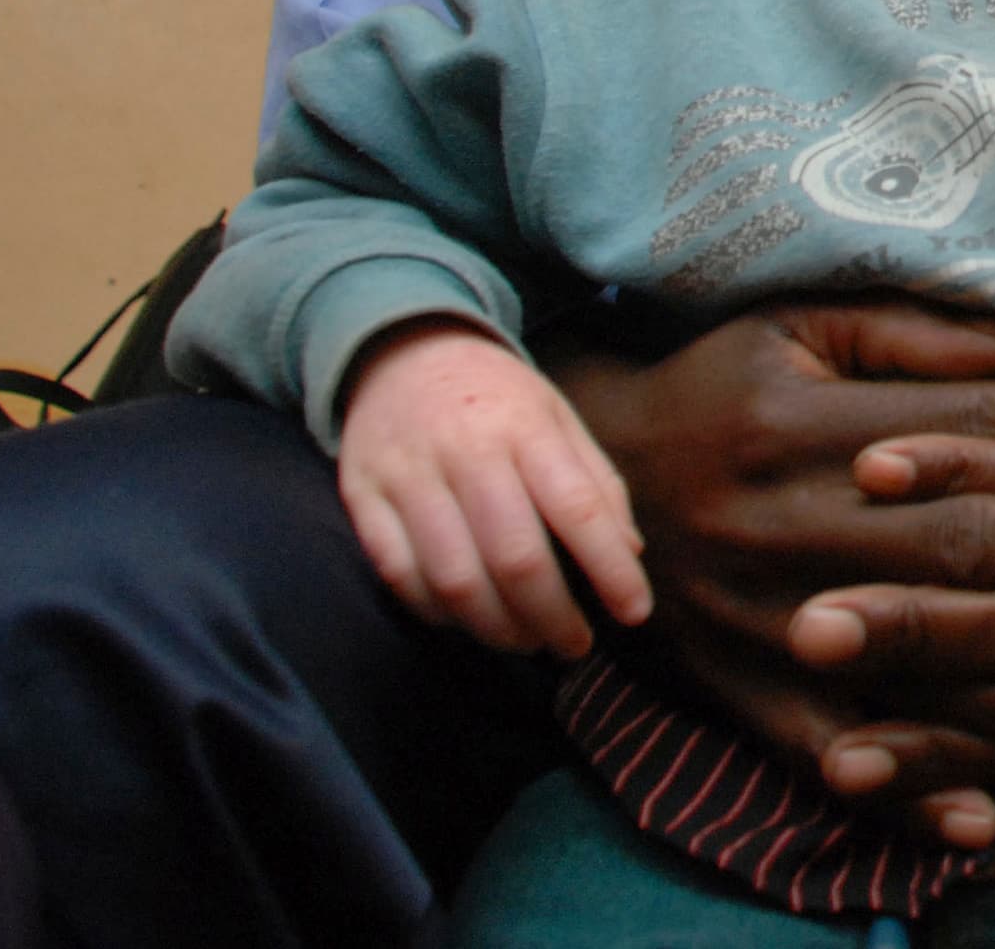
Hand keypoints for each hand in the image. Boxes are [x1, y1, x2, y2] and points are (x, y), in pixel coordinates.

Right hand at [339, 320, 653, 658]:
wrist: (401, 350)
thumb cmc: (496, 397)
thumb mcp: (559, 417)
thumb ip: (595, 482)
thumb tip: (629, 554)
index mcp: (526, 426)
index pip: (577, 507)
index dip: (610, 570)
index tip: (634, 612)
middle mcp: (465, 450)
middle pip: (514, 557)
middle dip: (552, 617)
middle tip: (574, 644)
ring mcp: (406, 476)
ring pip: (454, 579)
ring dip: (497, 628)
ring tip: (526, 641)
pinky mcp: (360, 498)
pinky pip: (399, 576)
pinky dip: (438, 613)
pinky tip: (468, 619)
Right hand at [550, 303, 994, 852]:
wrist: (584, 487)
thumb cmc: (720, 387)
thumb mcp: (796, 327)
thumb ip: (910, 333)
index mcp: (807, 423)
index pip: (965, 428)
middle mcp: (789, 524)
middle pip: (959, 543)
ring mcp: (766, 620)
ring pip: (911, 663)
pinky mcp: (745, 693)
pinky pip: (834, 751)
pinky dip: (910, 792)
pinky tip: (989, 823)